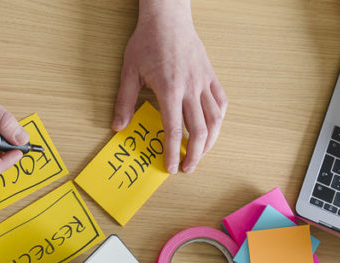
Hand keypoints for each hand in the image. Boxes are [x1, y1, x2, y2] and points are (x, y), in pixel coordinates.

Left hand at [114, 1, 226, 173]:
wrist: (168, 18)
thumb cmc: (148, 41)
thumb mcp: (129, 71)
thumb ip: (124, 101)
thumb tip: (118, 127)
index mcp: (170, 90)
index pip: (175, 130)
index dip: (174, 153)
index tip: (172, 167)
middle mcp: (190, 89)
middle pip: (199, 131)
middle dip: (194, 154)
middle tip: (187, 168)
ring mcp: (203, 82)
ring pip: (215, 120)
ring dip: (210, 142)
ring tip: (201, 154)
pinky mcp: (211, 76)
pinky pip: (221, 102)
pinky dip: (218, 119)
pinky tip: (212, 129)